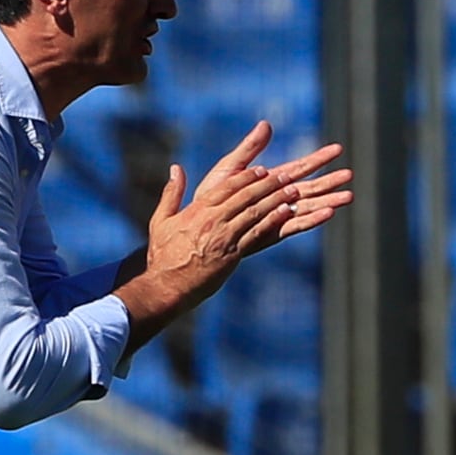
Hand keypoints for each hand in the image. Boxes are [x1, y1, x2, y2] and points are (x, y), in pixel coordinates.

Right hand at [112, 120, 352, 354]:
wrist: (166, 286)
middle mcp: (213, 221)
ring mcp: (224, 237)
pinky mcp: (232, 254)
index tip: (262, 169)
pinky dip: (272, 222)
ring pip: (255, 213)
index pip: (227, 187)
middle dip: (268, 184)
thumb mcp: (161, 221)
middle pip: (246, 196)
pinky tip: (286, 214)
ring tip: (293, 191)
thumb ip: (171, 193)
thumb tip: (175, 168)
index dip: (247, 177)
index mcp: (198, 210)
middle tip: (286, 176)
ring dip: (276, 200)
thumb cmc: (162, 255)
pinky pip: (256, 234)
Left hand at [191, 120, 353, 255]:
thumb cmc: (211, 196)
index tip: (338, 148)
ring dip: (328, 200)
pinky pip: (295, 225)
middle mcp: (277, 197)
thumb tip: (266, 123)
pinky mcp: (271, 232)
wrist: (198, 227)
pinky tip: (329, 213)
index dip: (319, 158)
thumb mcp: (230, 167)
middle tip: (351, 175)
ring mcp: (276, 215)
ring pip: (307, 206)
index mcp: (270, 180)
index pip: (300, 166)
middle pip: (310, 187)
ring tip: (349, 196)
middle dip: (330, 181)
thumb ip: (249, 148)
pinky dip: (312, 219)